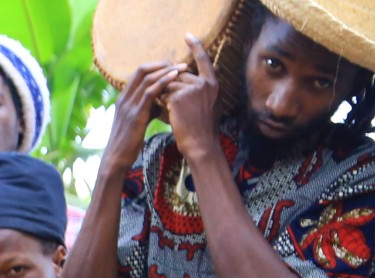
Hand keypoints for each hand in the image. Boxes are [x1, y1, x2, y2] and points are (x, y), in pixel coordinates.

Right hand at [106, 62, 182, 174]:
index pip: (139, 73)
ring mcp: (129, 105)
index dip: (157, 66)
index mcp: (124, 98)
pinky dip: (163, 83)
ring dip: (166, 71)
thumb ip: (148, 109)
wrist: (116, 159)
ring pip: (147, 78)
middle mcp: (124, 98)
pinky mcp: (135, 114)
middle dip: (162, 64)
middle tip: (180, 64)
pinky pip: (149, 92)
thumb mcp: (138, 121)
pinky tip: (175, 79)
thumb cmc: (128, 143)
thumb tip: (162, 103)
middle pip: (142, 70)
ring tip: (182, 68)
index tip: (173, 67)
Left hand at [165, 37, 221, 159]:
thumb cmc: (202, 128)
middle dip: (171, 87)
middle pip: (179, 75)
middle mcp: (204, 83)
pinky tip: (169, 113)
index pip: (204, 59)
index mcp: (213, 83)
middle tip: (177, 106)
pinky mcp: (179, 97)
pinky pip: (163, 93)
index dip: (196, 47)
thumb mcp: (209, 104)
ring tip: (174, 111)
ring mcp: (192, 88)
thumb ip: (202, 88)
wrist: (200, 144)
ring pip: (169, 84)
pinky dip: (162, 101)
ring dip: (165, 95)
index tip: (188, 36)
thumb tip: (196, 73)